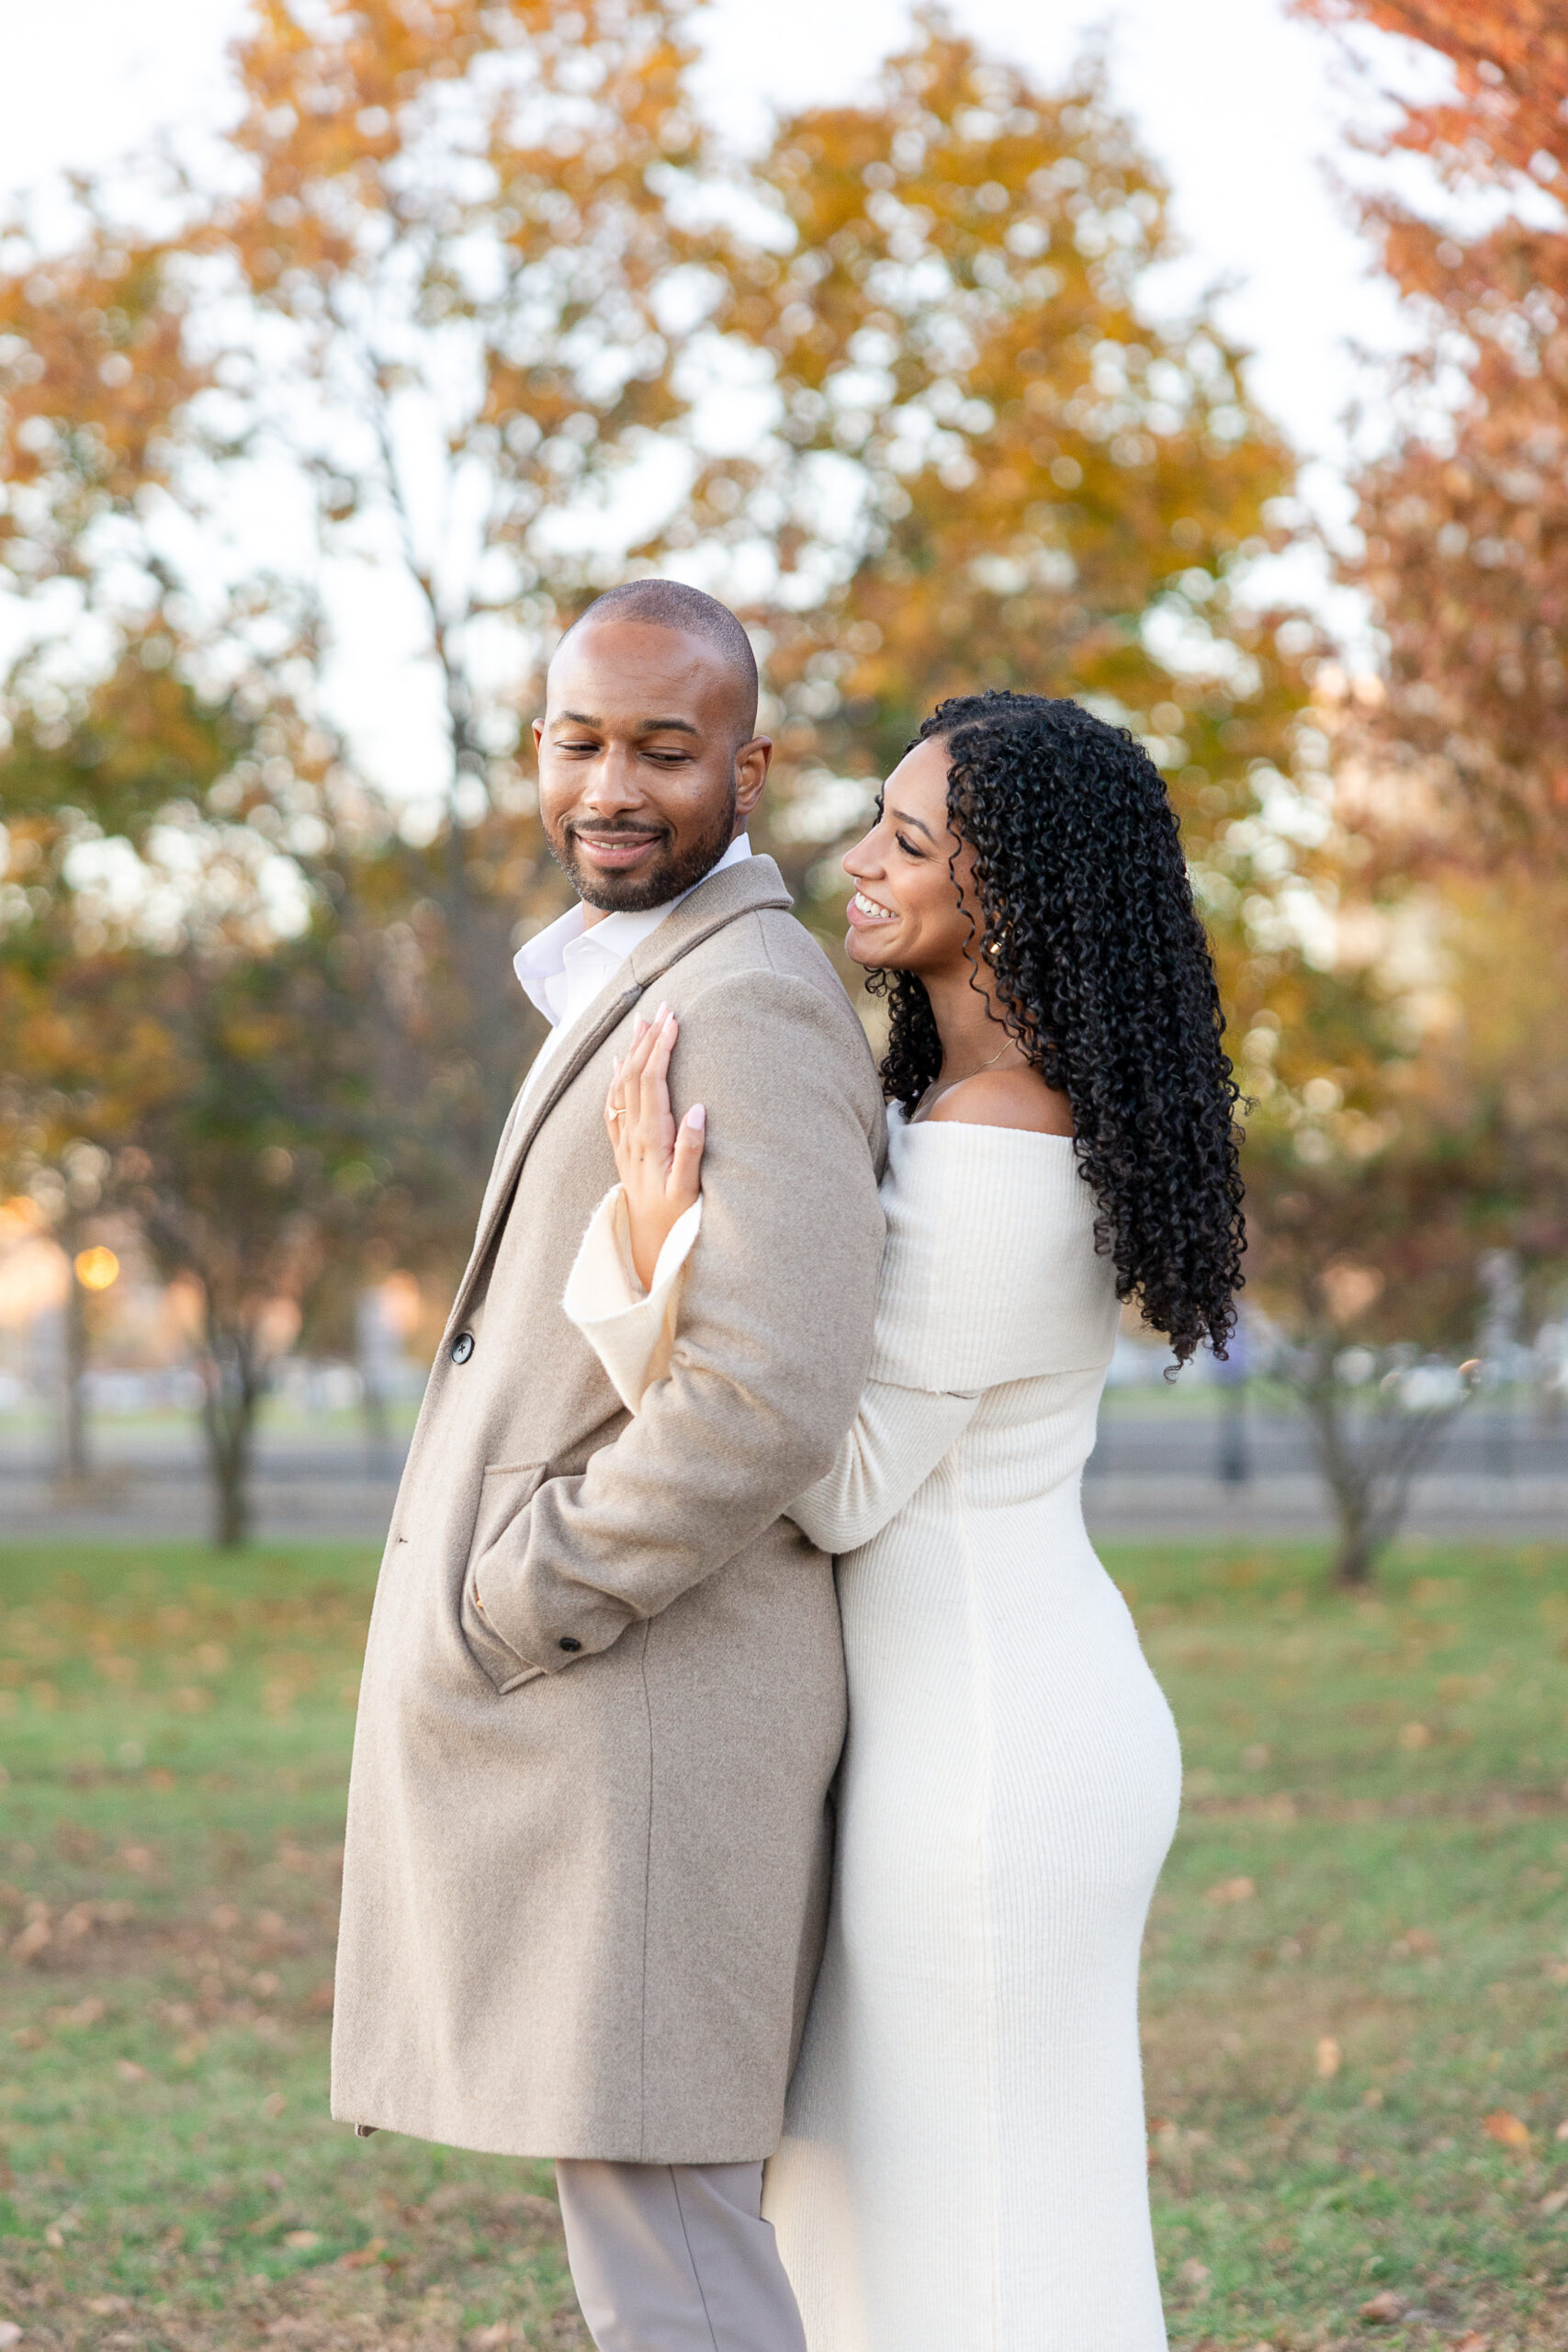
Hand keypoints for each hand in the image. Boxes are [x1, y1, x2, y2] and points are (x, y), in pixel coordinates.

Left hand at [605, 1002, 706, 1292]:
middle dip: (649, 1040)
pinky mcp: (622, 1151)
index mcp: (650, 1140)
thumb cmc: (676, 1221)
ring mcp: (624, 1143)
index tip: (673, 1019)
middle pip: (635, 1077)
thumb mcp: (689, 1190)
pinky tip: (620, 1065)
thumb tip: (696, 1109)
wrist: (648, 1246)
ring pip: (622, 1087)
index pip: (652, 1082)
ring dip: (633, 1052)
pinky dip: (617, 1080)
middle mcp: (632, 1137)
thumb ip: (692, 1149)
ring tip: (642, 1023)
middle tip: (662, 1007)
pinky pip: (614, 1106)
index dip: (661, 1049)